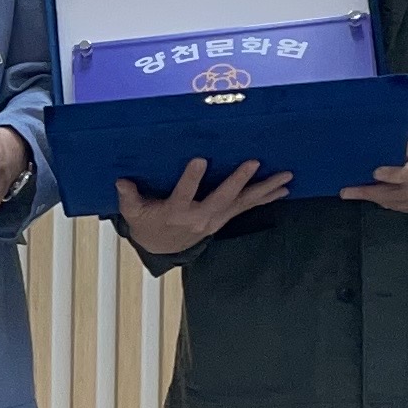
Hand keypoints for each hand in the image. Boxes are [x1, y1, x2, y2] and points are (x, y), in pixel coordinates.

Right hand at [115, 155, 289, 254]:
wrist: (161, 248)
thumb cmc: (146, 223)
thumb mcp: (133, 213)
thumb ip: (129, 197)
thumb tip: (122, 181)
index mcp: (176, 212)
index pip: (184, 193)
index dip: (191, 178)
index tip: (199, 159)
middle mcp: (200, 217)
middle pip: (222, 198)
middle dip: (238, 180)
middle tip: (253, 162)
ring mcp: (215, 219)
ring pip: (242, 203)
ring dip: (264, 189)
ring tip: (285, 176)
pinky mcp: (223, 218)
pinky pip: (247, 207)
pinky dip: (266, 197)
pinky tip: (283, 189)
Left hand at [342, 125, 407, 221]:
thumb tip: (394, 154)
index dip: (388, 175)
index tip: (372, 173)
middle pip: (399, 195)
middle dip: (371, 193)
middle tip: (348, 191)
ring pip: (404, 206)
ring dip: (381, 201)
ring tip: (360, 195)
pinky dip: (398, 206)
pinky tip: (385, 200)